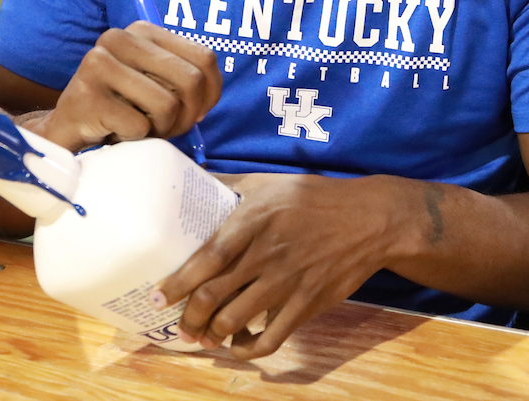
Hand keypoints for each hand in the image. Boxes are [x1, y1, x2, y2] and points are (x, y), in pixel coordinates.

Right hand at [23, 22, 220, 151]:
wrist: (68, 130)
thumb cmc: (122, 108)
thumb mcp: (157, 84)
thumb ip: (184, 79)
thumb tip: (208, 95)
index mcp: (142, 30)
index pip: (204, 58)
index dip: (211, 93)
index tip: (197, 113)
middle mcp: (119, 38)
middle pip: (190, 80)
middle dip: (187, 115)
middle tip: (168, 128)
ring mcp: (98, 64)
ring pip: (167, 105)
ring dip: (161, 129)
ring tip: (141, 129)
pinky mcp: (86, 95)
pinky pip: (139, 125)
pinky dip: (135, 138)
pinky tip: (117, 132)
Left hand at [153, 173, 411, 358]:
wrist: (370, 219)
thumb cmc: (315, 198)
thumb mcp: (271, 181)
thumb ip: (231, 185)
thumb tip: (193, 181)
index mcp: (255, 220)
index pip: (208, 257)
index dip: (180, 281)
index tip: (158, 296)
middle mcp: (267, 254)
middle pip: (215, 296)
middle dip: (189, 317)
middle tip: (179, 324)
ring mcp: (288, 282)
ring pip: (236, 320)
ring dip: (212, 334)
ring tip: (202, 335)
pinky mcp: (307, 303)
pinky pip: (272, 338)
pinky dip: (249, 349)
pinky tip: (239, 345)